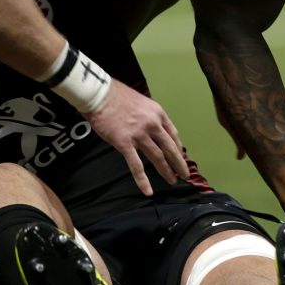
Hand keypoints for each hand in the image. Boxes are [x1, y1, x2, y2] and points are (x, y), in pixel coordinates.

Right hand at [83, 79, 188, 195]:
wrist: (99, 94)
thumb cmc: (117, 96)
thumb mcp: (142, 102)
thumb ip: (149, 116)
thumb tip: (153, 129)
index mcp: (158, 114)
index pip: (173, 134)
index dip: (178, 148)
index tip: (181, 157)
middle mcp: (153, 125)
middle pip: (170, 148)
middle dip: (179, 163)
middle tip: (185, 175)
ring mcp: (140, 135)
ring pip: (158, 157)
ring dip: (166, 171)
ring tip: (172, 181)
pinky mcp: (125, 144)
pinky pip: (136, 166)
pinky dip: (143, 180)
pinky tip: (148, 190)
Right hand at [216, 90, 284, 159]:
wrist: (231, 73)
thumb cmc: (225, 99)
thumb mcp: (229, 121)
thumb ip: (239, 140)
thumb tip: (241, 158)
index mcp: (253, 119)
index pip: (264, 135)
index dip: (271, 144)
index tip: (275, 154)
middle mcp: (263, 111)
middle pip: (278, 126)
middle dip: (283, 134)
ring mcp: (273, 101)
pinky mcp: (281, 91)